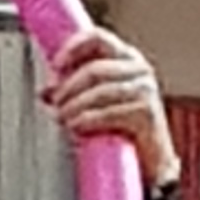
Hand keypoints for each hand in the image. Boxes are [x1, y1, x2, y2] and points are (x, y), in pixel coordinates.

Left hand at [41, 27, 177, 191]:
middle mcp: (140, 70)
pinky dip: (88, 120)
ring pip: (99, 91)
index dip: (73, 48)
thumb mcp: (98, 102)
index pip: (97, 38)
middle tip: (57, 103)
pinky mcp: (147, 113)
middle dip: (70, 87)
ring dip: (75, 106)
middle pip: (95, 69)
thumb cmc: (127, 129)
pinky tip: (77, 127)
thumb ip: (74, 92)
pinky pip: (108, 112)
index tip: (57, 65)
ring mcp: (146, 90)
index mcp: (127, 58)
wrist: (152, 162)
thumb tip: (47, 92)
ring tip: (65, 118)